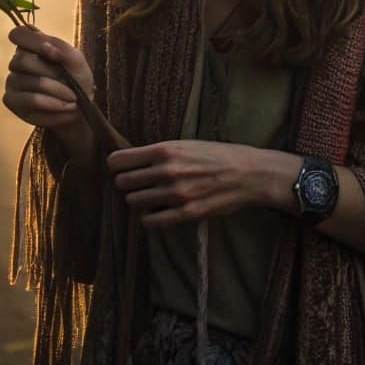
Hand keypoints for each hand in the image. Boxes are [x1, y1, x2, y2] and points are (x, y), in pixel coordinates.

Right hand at [3, 25, 94, 130]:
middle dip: (53, 72)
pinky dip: (52, 103)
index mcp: (29, 45)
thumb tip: (45, 47)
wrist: (79, 106)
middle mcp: (15, 62)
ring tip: (72, 97)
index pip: (18, 35)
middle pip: (24, 60)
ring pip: (33, 82)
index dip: (34, 41)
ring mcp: (11, 81)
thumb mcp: (76, 59)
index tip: (51, 51)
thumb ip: (61, 49)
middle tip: (71, 82)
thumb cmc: (76, 78)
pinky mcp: (11, 101)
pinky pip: (32, 100)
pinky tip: (63, 106)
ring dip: (58, 90)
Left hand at [106, 140, 271, 226]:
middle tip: (135, 183)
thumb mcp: (185, 144)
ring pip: (135, 201)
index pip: (119, 161)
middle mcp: (167, 171)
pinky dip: (148, 217)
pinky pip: (151, 220)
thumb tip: (131, 160)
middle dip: (126, 183)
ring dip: (138, 199)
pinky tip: (155, 211)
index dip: (116, 165)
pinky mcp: (186, 213)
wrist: (248, 174)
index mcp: (165, 150)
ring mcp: (176, 194)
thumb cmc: (216, 155)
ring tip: (148, 196)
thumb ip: (159, 152)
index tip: (119, 167)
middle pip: (123, 182)